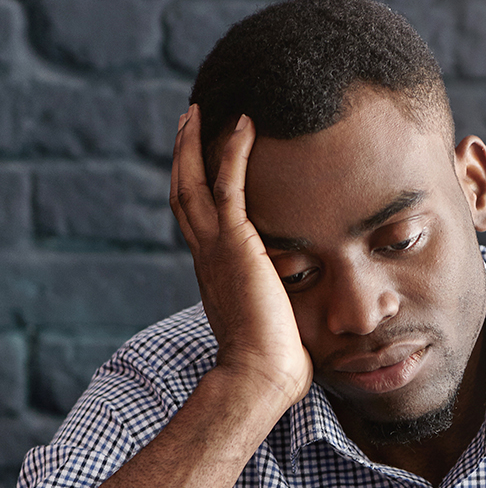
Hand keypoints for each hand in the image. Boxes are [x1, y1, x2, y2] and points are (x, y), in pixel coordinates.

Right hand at [172, 105, 312, 408]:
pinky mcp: (235, 244)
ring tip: (200, 111)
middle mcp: (206, 257)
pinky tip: (245, 124)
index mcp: (213, 274)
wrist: (260, 375)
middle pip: (183, 194)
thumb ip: (278, 309)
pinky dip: (234, 152)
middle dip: (184, 157)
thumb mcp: (272, 327)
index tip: (199, 168)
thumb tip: (300, 319)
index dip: (194, 191)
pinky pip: (229, 185)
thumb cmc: (272, 365)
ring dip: (195, 144)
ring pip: (193, 183)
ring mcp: (216, 250)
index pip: (197, 223)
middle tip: (188, 123)